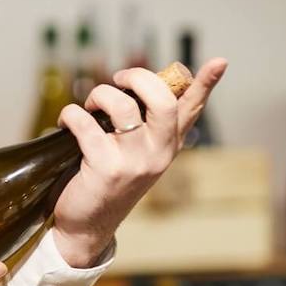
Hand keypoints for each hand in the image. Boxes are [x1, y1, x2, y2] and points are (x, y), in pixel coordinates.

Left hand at [53, 57, 227, 267]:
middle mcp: (159, 152)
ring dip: (97, 95)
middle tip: (119, 80)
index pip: (192, 109)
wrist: (88, 224)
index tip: (220, 61)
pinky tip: (65, 124)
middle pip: (162, 100)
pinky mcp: (106, 168)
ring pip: (120, 105)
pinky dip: (70, 115)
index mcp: (169, 144)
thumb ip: (144, 122)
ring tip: (88, 106)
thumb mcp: (136, 152)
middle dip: (137, 77)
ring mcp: (134, 162)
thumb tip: (138, 81)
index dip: (206, 83)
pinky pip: (84, 122)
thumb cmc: (109, 178)